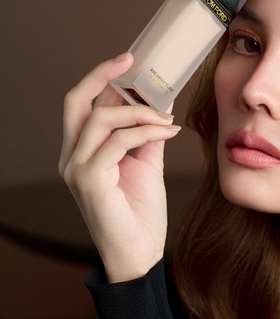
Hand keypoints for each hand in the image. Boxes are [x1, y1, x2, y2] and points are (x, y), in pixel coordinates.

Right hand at [60, 52, 181, 282]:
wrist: (139, 256)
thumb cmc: (140, 216)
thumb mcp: (146, 168)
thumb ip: (146, 139)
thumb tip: (158, 109)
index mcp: (80, 153)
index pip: (83, 105)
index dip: (104, 80)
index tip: (130, 61)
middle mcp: (71, 158)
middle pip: (76, 101)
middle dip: (102, 75)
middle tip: (132, 61)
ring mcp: (76, 168)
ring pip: (101, 118)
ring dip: (140, 111)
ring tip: (167, 118)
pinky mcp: (90, 180)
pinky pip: (117, 142)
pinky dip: (146, 131)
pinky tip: (168, 131)